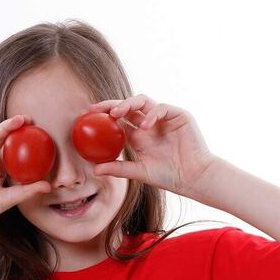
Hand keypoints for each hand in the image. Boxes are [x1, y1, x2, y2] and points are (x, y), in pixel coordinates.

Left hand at [81, 94, 217, 196]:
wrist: (194, 178)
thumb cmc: (169, 176)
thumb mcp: (139, 172)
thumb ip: (118, 168)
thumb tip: (94, 170)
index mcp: (138, 136)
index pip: (117, 120)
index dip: (102, 116)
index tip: (86, 117)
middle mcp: (149, 124)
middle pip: (127, 107)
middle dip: (111, 105)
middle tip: (97, 110)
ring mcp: (163, 118)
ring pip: (142, 101)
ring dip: (128, 104)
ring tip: (116, 113)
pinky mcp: (178, 115)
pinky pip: (161, 108)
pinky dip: (151, 114)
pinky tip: (145, 126)